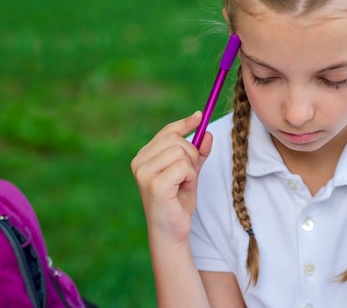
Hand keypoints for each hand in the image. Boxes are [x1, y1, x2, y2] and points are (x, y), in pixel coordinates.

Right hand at [131, 111, 212, 243]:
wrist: (172, 230)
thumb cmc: (178, 201)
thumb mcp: (190, 172)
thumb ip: (198, 153)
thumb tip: (207, 132)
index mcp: (144, 157)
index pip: (166, 132)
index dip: (184, 124)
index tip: (199, 116)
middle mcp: (139, 162)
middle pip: (176, 139)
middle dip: (192, 154)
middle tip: (190, 174)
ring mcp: (144, 173)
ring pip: (181, 152)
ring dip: (191, 168)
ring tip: (184, 184)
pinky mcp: (154, 184)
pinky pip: (183, 166)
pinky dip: (190, 177)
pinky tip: (183, 189)